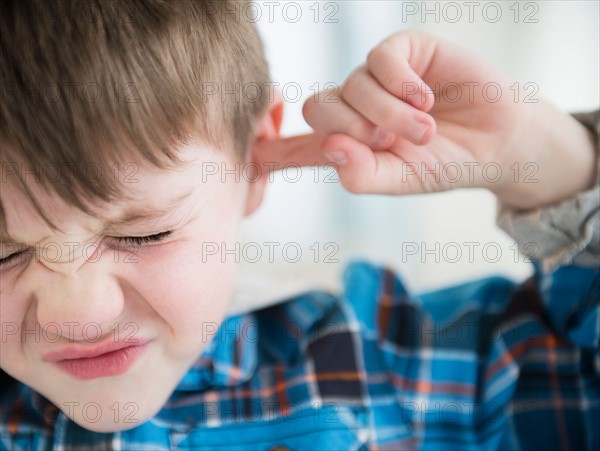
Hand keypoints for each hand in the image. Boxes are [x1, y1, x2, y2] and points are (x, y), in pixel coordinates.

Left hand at [255, 30, 596, 208]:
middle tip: (391, 143)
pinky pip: (380, 59)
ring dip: (387, 113)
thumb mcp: (403, 180)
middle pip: (319, 108)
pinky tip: (425, 99)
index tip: (251, 159)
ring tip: (425, 129)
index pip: (301, 146)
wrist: (497, 141)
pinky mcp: (403, 51)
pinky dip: (400, 83)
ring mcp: (376, 79)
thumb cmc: (448, 163)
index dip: (274, 151)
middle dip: (354, 129)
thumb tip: (332, 149)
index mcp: (349, 144)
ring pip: (353, 85)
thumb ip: (364, 175)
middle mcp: (355, 109)